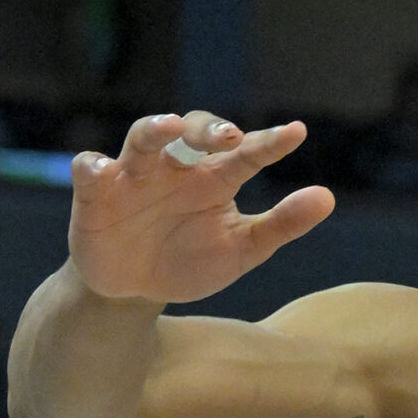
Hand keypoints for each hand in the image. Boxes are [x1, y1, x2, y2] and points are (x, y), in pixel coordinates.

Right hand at [69, 111, 334, 303]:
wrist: (137, 291)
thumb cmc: (191, 260)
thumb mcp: (243, 249)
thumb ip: (283, 224)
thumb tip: (327, 197)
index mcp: (214, 179)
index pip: (244, 153)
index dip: (269, 142)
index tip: (297, 133)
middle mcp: (176, 168)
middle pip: (191, 130)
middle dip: (208, 129)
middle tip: (230, 137)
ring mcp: (135, 177)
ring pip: (141, 138)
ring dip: (154, 129)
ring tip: (170, 126)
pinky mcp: (96, 194)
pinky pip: (89, 169)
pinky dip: (92, 165)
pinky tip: (101, 168)